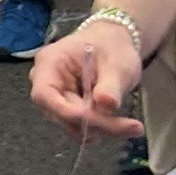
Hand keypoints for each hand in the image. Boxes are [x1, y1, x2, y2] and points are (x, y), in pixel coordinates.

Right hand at [31, 14, 146, 138]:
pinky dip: (100, 128)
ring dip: (100, 129)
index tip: (98, 119)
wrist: (112, 45)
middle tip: (132, 128)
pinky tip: (120, 123)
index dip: (67, 112)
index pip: (45, 94)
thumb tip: (107, 104)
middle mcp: (44, 82)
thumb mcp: (117, 62)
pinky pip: (79, 125)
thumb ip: (110, 85)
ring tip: (131, 126)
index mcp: (49, 63)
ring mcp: (54, 98)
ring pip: (71, 125)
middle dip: (94, 124)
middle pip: (60, 114)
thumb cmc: (111, 47)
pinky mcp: (66, 109)